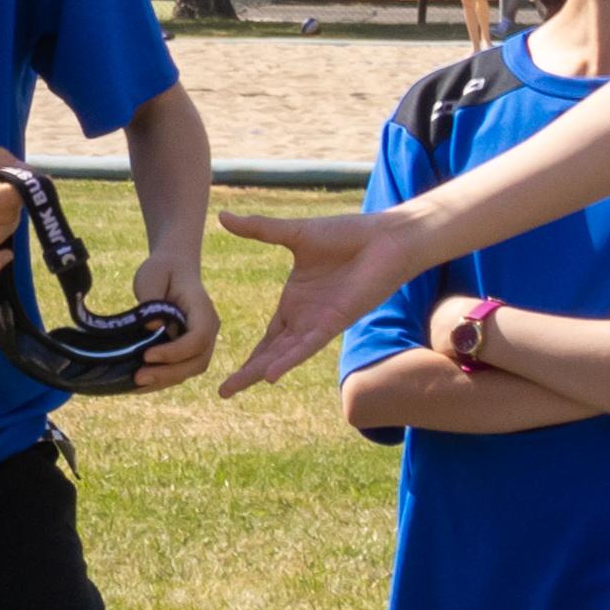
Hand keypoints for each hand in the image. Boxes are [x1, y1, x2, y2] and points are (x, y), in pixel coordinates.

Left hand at [126, 246, 216, 387]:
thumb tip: (151, 327)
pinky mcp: (187, 351)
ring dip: (163, 380)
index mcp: (203, 310)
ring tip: (134, 383)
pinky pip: (179, 370)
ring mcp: (200, 343)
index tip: (147, 355)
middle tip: (138, 377)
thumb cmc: (162, 271)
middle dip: (169, 373)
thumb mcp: (152, 276)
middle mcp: (208, 330)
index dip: (175, 352)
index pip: (198, 338)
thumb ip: (151, 299)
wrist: (172, 270)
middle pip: (197, 361)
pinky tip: (136, 384)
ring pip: (189, 370)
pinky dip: (160, 379)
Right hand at [216, 201, 438, 395]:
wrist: (386, 238)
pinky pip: (307, 344)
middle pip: (270, 353)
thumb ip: (258, 229)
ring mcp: (319, 322)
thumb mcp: (293, 233)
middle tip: (222, 392)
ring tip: (235, 388)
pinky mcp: (334, 320)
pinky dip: (288, 359)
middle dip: (246, 372)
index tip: (226, 373)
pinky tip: (270, 374)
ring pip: (283, 354)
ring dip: (260, 371)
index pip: (268, 338)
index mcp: (295, 302)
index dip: (249, 356)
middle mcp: (305, 318)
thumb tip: (222, 216)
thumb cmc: (348, 235)